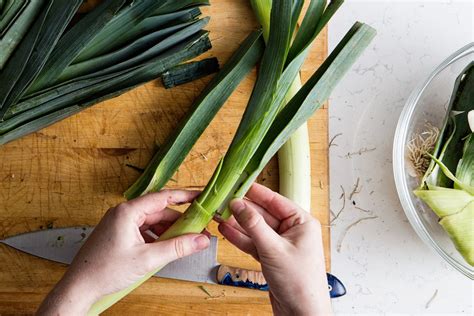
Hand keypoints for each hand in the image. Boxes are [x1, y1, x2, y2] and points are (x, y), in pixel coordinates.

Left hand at [37, 190, 209, 314]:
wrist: (79, 288)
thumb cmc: (105, 271)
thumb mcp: (148, 259)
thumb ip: (177, 248)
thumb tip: (201, 240)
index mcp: (128, 211)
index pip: (163, 197)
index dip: (185, 196)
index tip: (201, 196)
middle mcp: (124, 213)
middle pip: (159, 211)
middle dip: (179, 221)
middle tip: (198, 230)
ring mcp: (120, 224)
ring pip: (152, 222)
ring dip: (169, 232)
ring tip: (185, 243)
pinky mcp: (119, 235)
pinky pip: (144, 231)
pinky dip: (157, 238)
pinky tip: (166, 249)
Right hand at [218, 183, 330, 315]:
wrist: (301, 313)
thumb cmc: (299, 282)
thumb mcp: (273, 249)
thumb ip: (254, 225)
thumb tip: (238, 205)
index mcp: (301, 222)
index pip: (275, 200)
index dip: (255, 193)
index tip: (238, 184)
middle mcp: (292, 230)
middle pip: (263, 214)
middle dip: (243, 209)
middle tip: (222, 201)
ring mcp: (281, 244)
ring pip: (256, 229)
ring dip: (238, 224)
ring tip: (219, 214)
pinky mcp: (271, 257)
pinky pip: (254, 243)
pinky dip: (240, 238)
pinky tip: (225, 230)